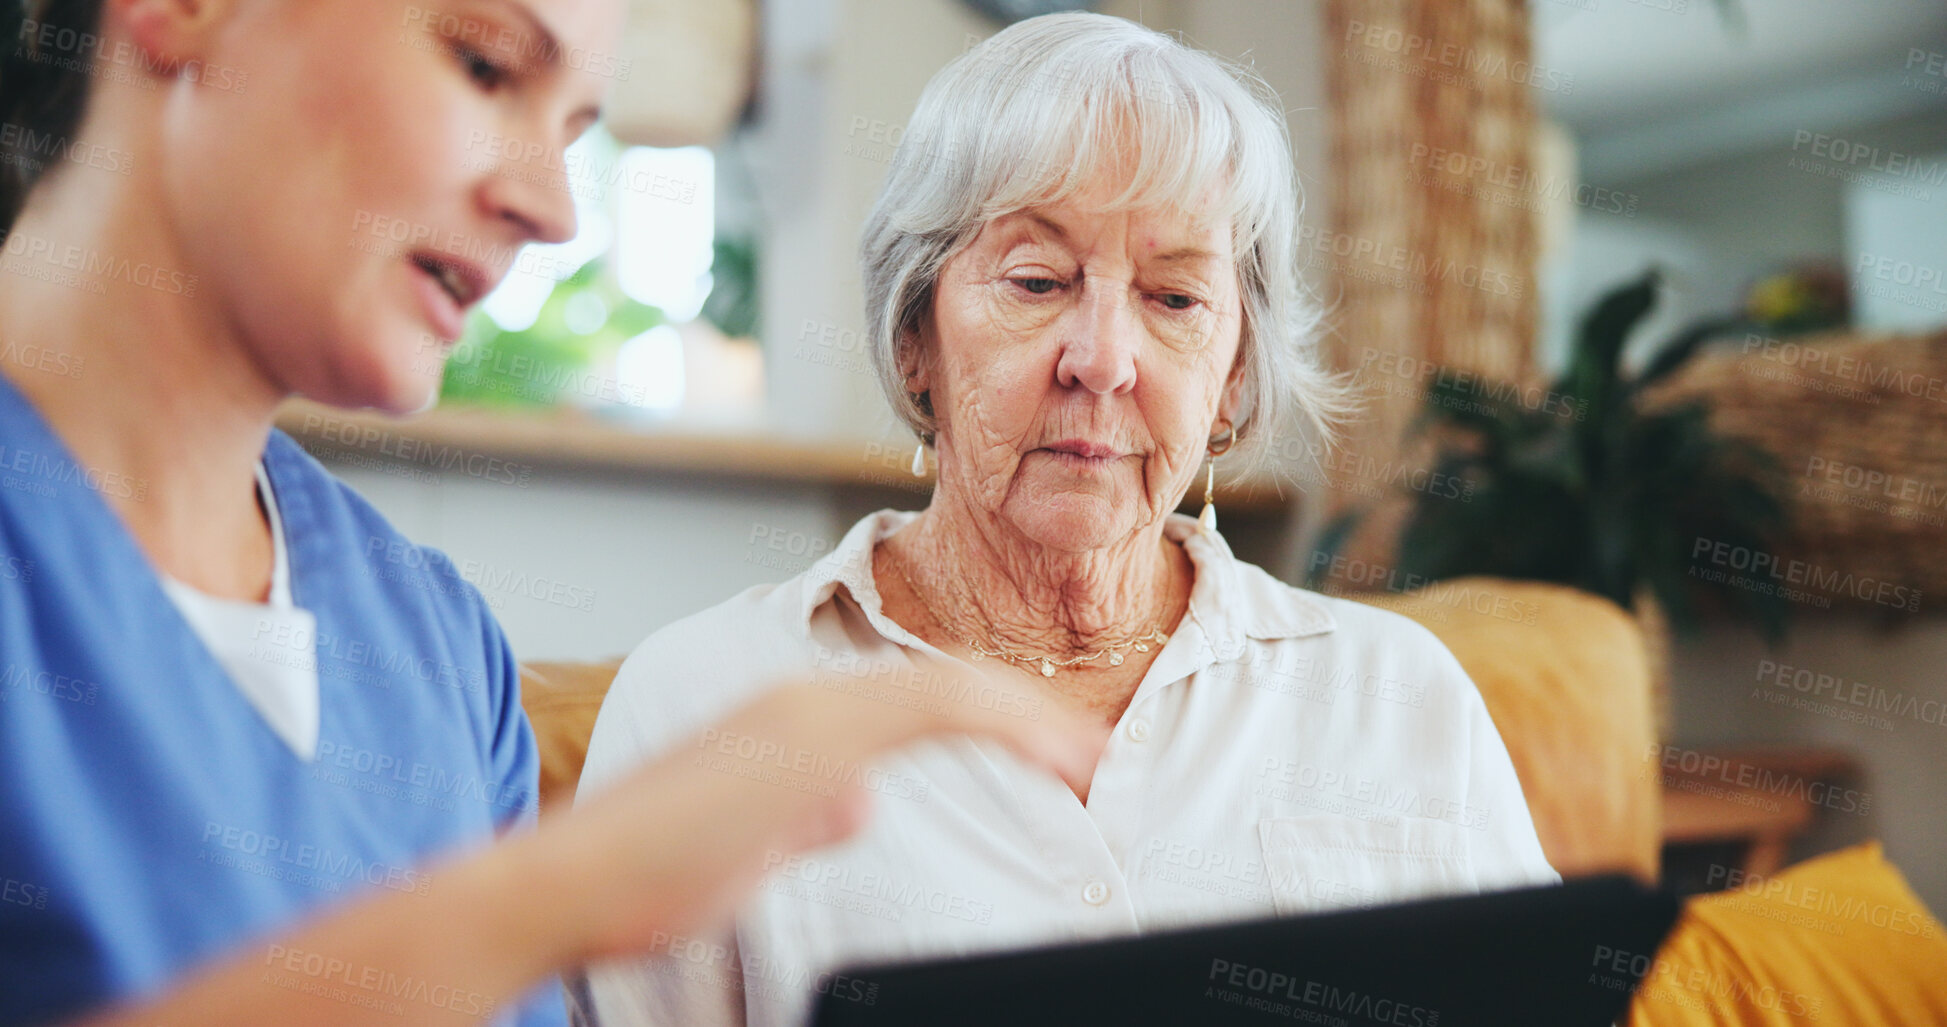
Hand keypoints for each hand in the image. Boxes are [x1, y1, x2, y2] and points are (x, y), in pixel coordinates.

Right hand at [553, 664, 1107, 960]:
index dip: (993, 724)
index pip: (916, 707)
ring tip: (1090, 759)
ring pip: (952, 690)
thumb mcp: (747, 846)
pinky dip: (1007, 726)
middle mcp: (807, 700)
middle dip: (1028, 718)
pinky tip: (1053, 761)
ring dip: (1031, 720)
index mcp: (793, 724)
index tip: (1051, 759)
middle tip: (1091, 754)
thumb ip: (806, 814)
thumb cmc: (645, 876)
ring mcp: (811, 711)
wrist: (572, 882)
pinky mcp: (815, 736)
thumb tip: (856, 801)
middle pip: (945, 688)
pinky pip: (937, 710)